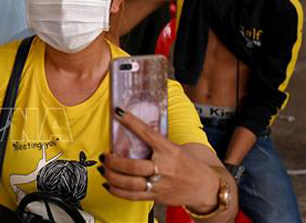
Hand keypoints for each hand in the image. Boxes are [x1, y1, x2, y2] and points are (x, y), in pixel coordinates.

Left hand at [100, 108, 220, 212]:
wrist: (205, 187)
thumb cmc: (187, 164)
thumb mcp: (175, 148)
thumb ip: (156, 143)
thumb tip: (133, 128)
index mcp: (169, 150)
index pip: (147, 133)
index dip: (131, 122)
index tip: (118, 112)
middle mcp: (164, 167)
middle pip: (133, 165)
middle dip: (114, 161)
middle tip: (105, 155)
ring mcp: (160, 184)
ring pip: (130, 183)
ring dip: (112, 175)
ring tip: (104, 168)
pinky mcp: (156, 197)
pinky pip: (133, 196)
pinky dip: (117, 190)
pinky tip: (108, 184)